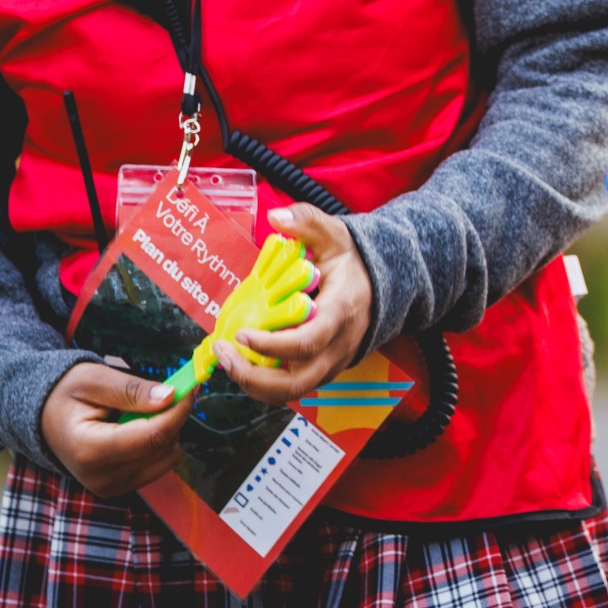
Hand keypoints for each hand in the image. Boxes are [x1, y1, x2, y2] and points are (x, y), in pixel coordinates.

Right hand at [41, 361, 192, 497]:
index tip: (189, 386)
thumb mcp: (94, 380)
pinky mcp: (121, 489)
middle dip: (173, 417)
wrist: (44, 419)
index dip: (179, 410)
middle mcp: (103, 478)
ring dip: (166, 431)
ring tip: (141, 411)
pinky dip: (157, 444)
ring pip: (167, 458)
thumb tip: (170, 396)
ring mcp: (112, 488)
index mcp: (92, 451)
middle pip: (163, 448)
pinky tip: (137, 428)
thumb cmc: (66, 395)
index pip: (153, 436)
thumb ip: (132, 390)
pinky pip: (158, 465)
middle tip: (167, 391)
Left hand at [215, 202, 372, 401]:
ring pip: (292, 392)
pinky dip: (264, 382)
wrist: (382, 285)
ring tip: (226, 359)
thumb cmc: (353, 261)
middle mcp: (338, 346)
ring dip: (254, 384)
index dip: (272, 344)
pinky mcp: (322, 369)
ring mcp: (331, 362)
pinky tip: (243, 360)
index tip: (241, 333)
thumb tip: (276, 216)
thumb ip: (307, 222)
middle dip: (255, 377)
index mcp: (341, 312)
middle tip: (224, 354)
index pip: (308, 341)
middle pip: (297, 382)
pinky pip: (292, 386)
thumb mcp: (334, 235)